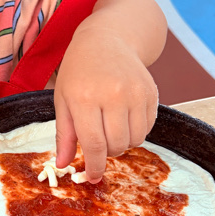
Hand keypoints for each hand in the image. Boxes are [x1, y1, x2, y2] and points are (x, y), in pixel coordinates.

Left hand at [53, 33, 158, 182]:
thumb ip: (65, 134)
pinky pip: (148, 128)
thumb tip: (63, 166)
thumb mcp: (63, 99)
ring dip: (122, 142)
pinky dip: (136, 131)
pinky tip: (124, 116)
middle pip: (116, 146)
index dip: (94, 166)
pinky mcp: (151, 92)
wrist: (107, 39)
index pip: (94, 145)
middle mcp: (112, 95)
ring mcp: (135, 93)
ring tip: (110, 126)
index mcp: (84, 97)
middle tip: (99, 139)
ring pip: (135, 140)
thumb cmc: (79, 71)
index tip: (93, 176)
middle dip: (107, 152)